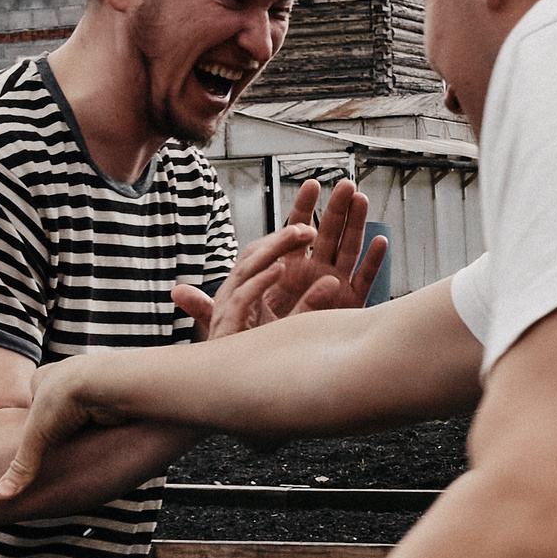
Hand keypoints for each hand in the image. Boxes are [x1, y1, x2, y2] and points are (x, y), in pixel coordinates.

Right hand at [0, 355, 117, 499]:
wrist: (110, 384)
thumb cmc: (66, 401)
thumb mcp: (36, 436)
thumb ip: (21, 465)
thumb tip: (1, 496)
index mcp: (44, 378)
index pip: (34, 403)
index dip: (35, 422)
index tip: (39, 440)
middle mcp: (68, 376)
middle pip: (62, 406)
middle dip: (63, 423)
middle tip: (62, 447)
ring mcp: (93, 383)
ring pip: (85, 409)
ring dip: (86, 424)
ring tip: (84, 447)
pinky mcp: (114, 395)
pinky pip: (106, 414)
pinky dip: (104, 425)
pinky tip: (104, 440)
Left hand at [175, 180, 387, 337]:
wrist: (280, 372)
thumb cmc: (257, 344)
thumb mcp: (228, 326)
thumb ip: (206, 307)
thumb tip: (175, 292)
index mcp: (287, 271)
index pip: (295, 234)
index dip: (304, 209)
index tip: (311, 186)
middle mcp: (313, 275)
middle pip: (328, 235)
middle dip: (337, 209)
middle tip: (345, 185)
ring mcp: (335, 288)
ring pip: (348, 251)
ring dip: (356, 225)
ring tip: (362, 201)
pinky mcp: (350, 306)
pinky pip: (365, 282)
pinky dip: (373, 263)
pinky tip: (380, 242)